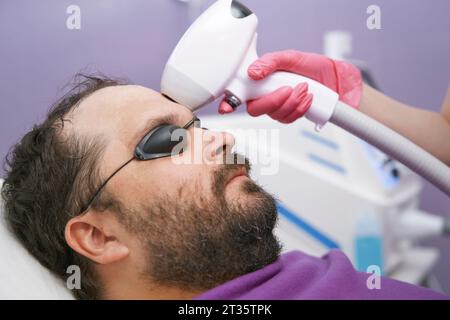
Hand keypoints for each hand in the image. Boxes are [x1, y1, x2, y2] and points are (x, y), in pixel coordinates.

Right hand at [219, 50, 362, 122]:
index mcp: (259, 81)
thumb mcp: (290, 57)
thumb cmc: (312, 66)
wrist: (335, 78)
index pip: (238, 94)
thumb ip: (270, 62)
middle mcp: (265, 95)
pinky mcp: (290, 115)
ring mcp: (277, 107)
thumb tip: (253, 72)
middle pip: (255, 109)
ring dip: (292, 102)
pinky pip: (289, 119)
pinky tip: (308, 97)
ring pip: (275, 115)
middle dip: (273, 100)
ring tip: (303, 87)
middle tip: (288, 88)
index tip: (226, 108)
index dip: (228, 102)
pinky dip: (300, 108)